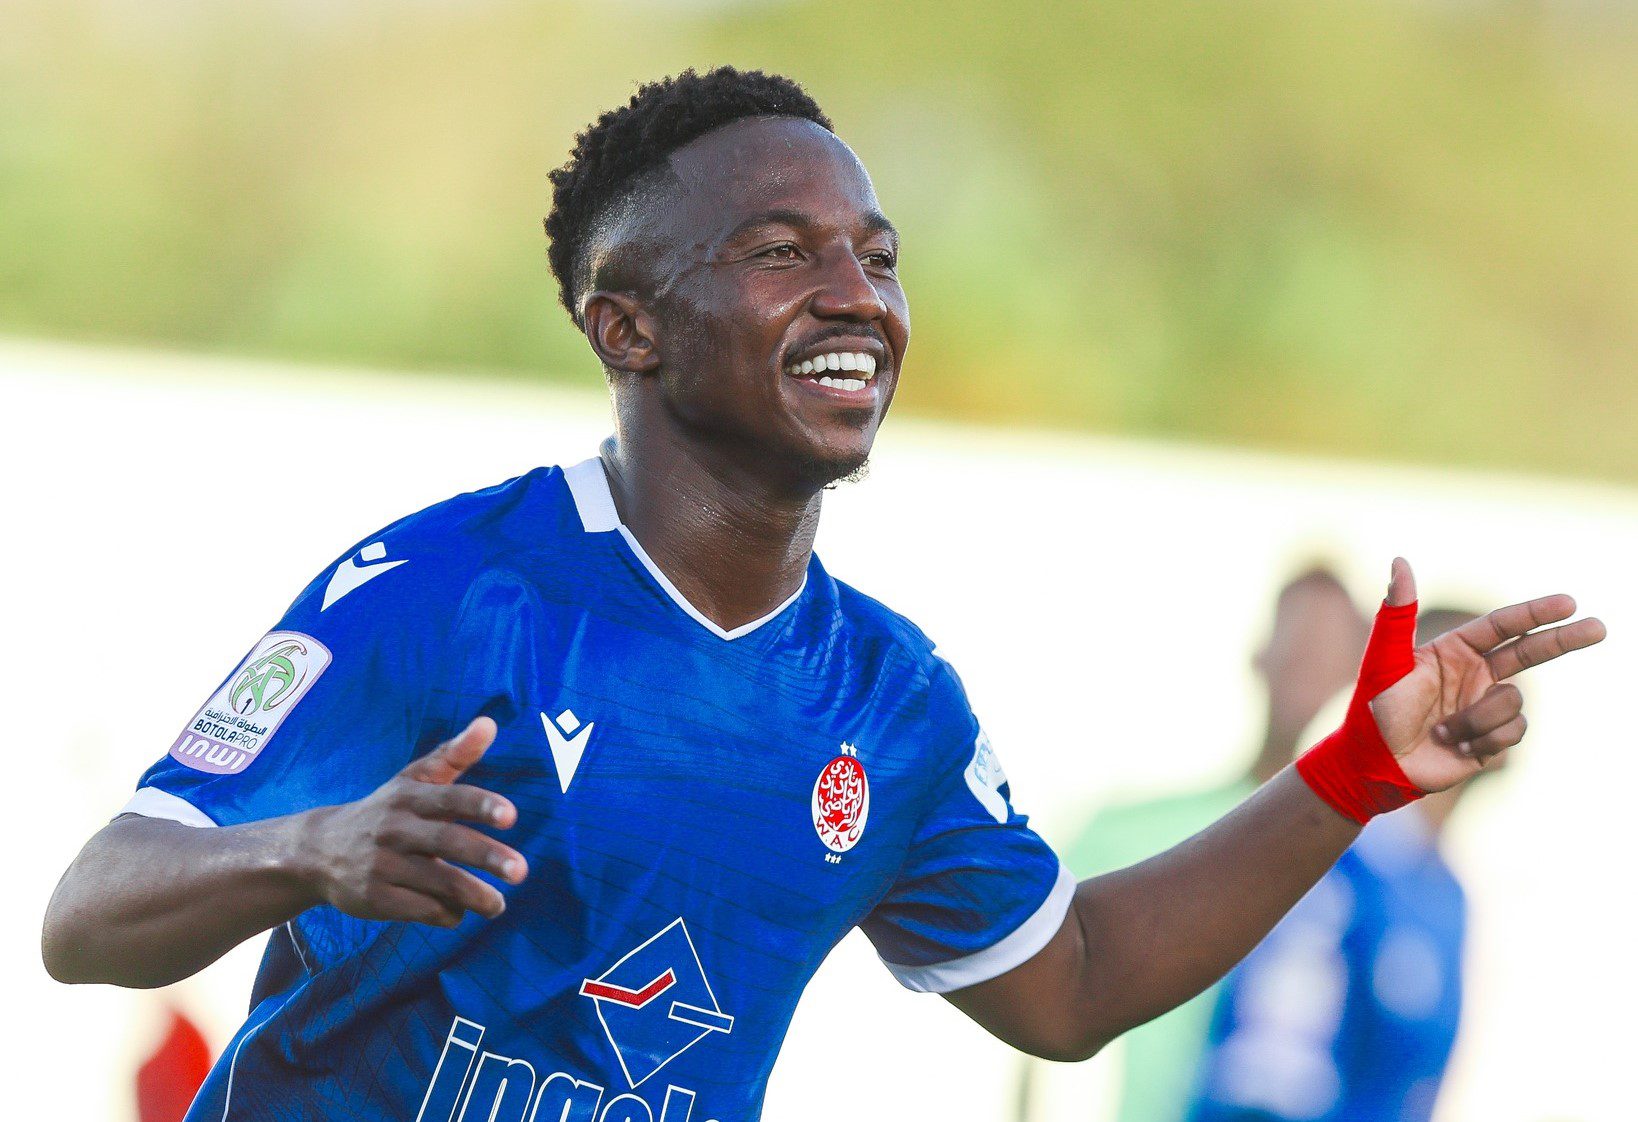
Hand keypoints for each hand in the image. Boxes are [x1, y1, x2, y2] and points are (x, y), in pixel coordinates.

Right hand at [296, 717, 527, 926]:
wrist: (319, 850)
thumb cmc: (384, 811)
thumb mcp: (413, 779)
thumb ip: (454, 754)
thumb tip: (490, 723)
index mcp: (409, 797)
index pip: (450, 798)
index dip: (481, 806)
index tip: (511, 816)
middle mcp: (395, 829)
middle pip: (448, 842)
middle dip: (488, 857)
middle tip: (521, 871)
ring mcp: (383, 865)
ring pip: (439, 883)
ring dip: (476, 896)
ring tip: (499, 904)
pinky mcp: (375, 899)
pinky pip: (422, 910)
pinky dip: (448, 913)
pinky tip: (460, 911)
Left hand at [1370, 558, 1605, 792]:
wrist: (1375, 763)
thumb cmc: (1375, 708)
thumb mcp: (1385, 659)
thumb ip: (1397, 613)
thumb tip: (1400, 560)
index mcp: (1455, 650)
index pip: (1503, 625)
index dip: (1535, 614)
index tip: (1569, 603)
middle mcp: (1476, 674)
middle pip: (1531, 651)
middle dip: (1564, 639)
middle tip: (1599, 627)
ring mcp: (1486, 705)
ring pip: (1514, 701)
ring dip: (1478, 718)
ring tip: (1443, 730)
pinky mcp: (1492, 738)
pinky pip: (1512, 731)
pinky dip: (1485, 739)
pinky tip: (1458, 748)